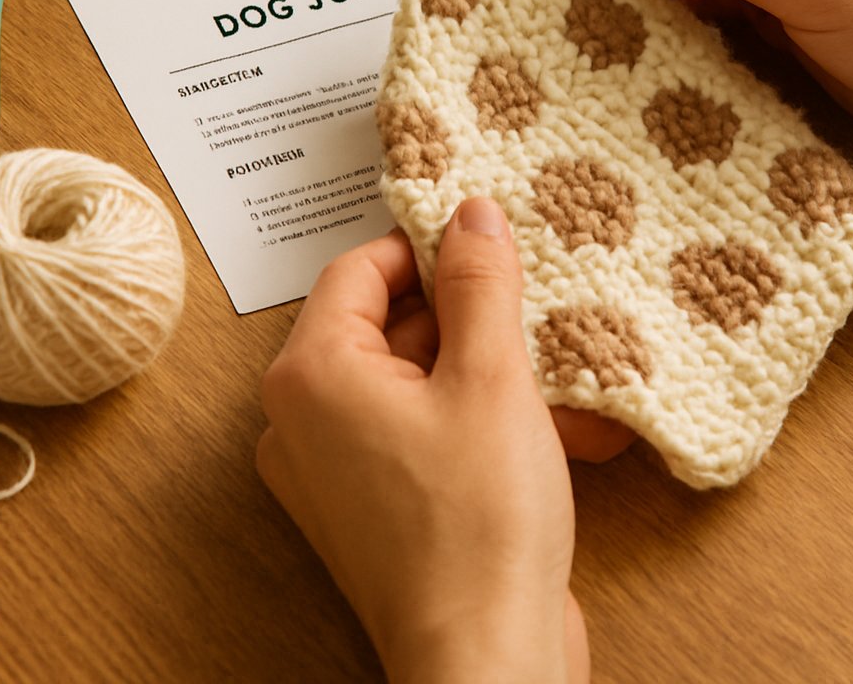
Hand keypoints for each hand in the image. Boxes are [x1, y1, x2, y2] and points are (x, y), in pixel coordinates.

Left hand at [258, 199, 599, 683]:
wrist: (486, 665)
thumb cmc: (477, 530)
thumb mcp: (491, 378)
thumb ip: (478, 283)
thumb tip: (469, 213)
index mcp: (310, 373)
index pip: (358, 268)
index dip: (426, 247)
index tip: (484, 243)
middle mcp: (302, 420)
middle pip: (382, 325)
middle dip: (461, 313)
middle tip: (526, 303)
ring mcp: (330, 472)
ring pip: (408, 381)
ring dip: (479, 369)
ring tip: (550, 368)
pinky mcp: (368, 510)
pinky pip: (414, 434)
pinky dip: (469, 420)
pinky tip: (547, 423)